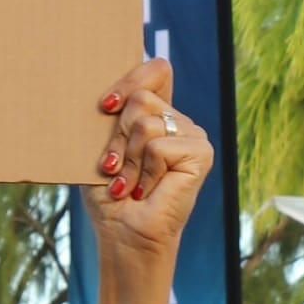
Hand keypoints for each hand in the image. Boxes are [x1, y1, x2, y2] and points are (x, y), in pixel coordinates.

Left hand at [84, 55, 211, 276]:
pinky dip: (143, 170)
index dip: (129, 80)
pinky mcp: (201, 152)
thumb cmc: (110, 194)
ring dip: (127, 158)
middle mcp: (178, 120)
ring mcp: (193, 135)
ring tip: (130, 182)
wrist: (123, 233)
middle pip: (140, 98)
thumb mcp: (102, 146)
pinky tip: (146, 189)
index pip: (155, 69)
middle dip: (117, 136)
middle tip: (116, 167)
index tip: (105, 106)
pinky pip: (158, 145)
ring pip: (145, 121)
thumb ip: (113, 116)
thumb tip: (109, 94)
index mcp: (158, 113)